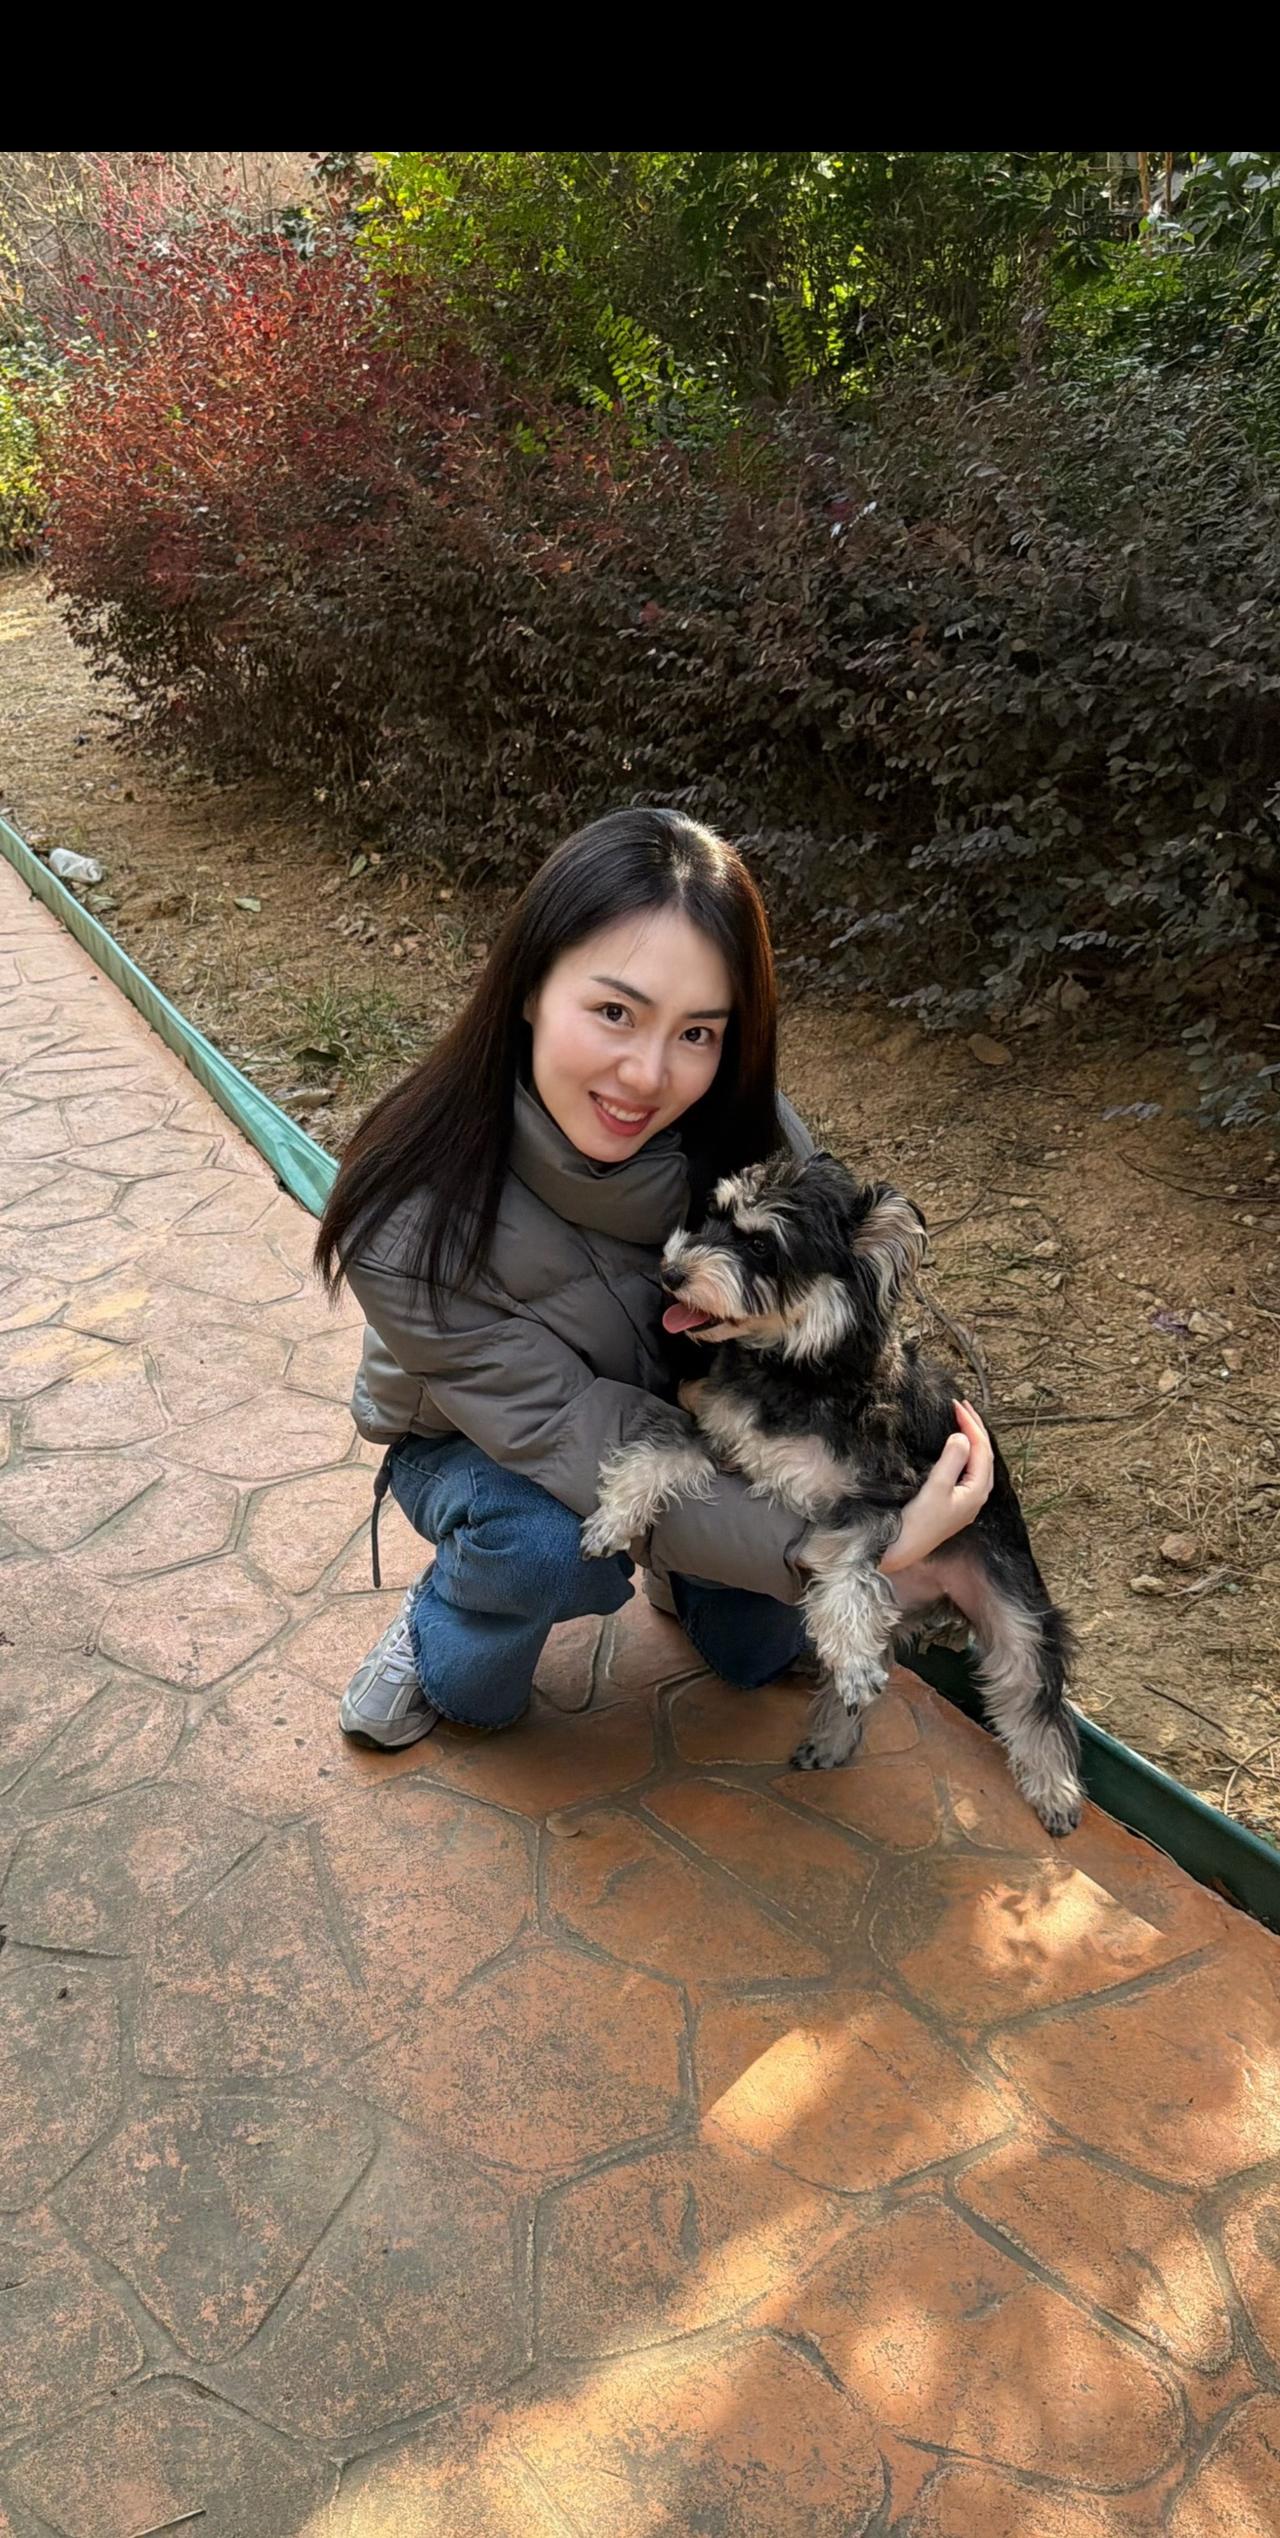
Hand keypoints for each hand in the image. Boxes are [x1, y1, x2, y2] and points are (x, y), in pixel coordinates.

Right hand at [879, 1399, 992, 1575]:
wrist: (903, 1550)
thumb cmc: (918, 1522)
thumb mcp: (936, 1488)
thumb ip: (952, 1460)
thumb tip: (962, 1437)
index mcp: (977, 1491)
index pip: (981, 1449)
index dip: (971, 1425)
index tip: (956, 1405)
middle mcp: (976, 1496)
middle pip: (983, 1455)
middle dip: (974, 1428)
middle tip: (961, 1405)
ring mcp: (966, 1501)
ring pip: (977, 1463)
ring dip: (971, 1440)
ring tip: (961, 1420)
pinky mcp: (955, 1504)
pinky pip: (967, 1470)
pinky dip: (964, 1453)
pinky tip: (955, 1448)